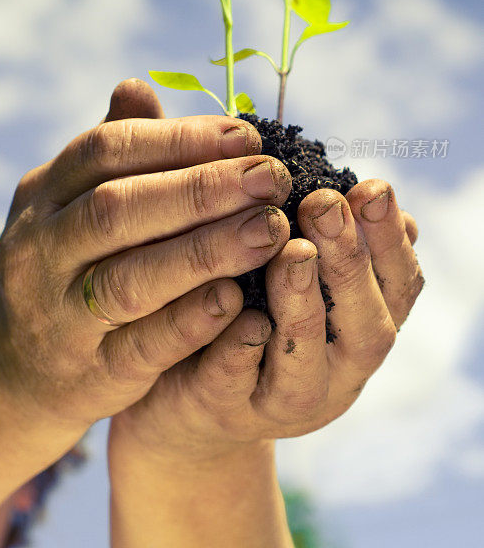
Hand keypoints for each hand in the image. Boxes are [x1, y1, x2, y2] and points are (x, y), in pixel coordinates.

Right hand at [0, 80, 292, 436]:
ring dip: (205, 251)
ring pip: (130, 279)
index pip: (104, 151)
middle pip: (116, 210)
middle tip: (272, 177)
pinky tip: (237, 297)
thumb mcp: (75, 204)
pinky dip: (190, 321)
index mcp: (43, 195)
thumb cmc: (72, 261)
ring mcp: (58, 316)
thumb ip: (113, 151)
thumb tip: (138, 85)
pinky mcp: (89, 373)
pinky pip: (142, 347)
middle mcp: (39, 251)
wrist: (24, 365)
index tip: (247, 136)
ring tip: (270, 229)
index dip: (178, 139)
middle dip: (201, 189)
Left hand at [110, 174, 422, 460]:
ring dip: (304, 303)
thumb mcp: (281, 261)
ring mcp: (284, 399)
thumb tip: (338, 169)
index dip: (390, 238)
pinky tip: (238, 312)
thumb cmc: (245, 305)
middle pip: (367, 322)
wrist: (184, 385)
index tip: (372, 187)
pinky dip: (239, 350)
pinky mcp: (228, 412)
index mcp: (357, 322)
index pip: (397, 282)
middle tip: (326, 205)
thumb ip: (304, 218)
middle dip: (350, 260)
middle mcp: (336, 367)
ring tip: (292, 251)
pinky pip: (237, 384)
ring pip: (308, 361)